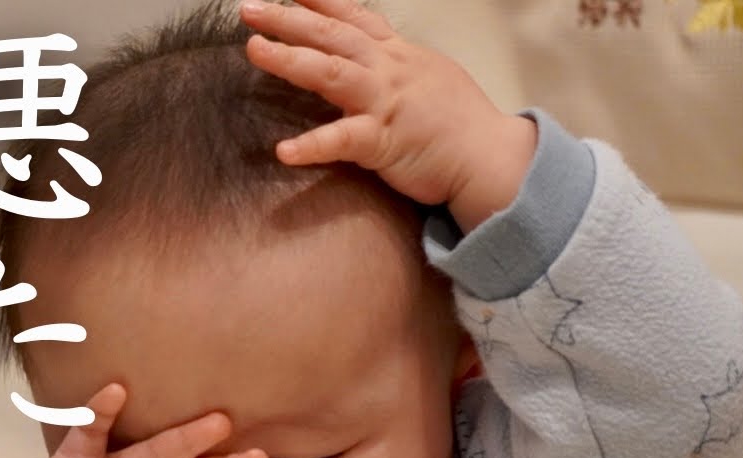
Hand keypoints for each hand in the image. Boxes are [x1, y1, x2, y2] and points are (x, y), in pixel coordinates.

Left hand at [240, 0, 537, 229]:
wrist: (494, 158)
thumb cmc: (460, 125)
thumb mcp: (428, 78)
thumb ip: (394, 67)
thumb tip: (370, 61)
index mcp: (399, 56)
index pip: (354, 18)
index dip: (319, 2)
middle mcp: (390, 70)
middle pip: (332, 36)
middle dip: (287, 19)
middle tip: (248, 9)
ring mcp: (386, 102)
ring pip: (331, 73)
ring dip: (289, 59)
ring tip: (253, 49)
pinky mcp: (385, 142)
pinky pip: (342, 141)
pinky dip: (311, 145)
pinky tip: (283, 151)